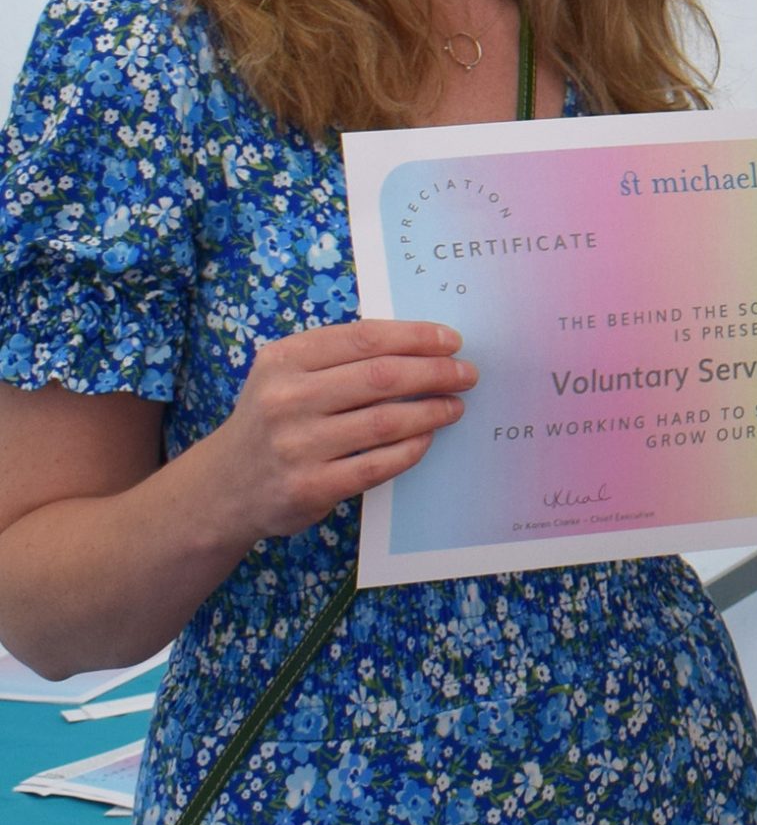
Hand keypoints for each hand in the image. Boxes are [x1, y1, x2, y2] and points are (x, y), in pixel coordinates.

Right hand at [198, 320, 474, 544]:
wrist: (222, 487)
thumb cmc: (273, 419)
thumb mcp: (286, 373)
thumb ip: (339, 355)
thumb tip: (422, 343)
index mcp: (284, 359)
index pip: (365, 337)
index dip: (416, 336)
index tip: (452, 340)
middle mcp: (286, 399)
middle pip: (382, 377)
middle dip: (435, 373)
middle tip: (467, 374)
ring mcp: (296, 446)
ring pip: (386, 422)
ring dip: (431, 411)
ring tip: (454, 405)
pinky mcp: (309, 487)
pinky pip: (377, 464)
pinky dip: (410, 449)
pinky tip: (426, 438)